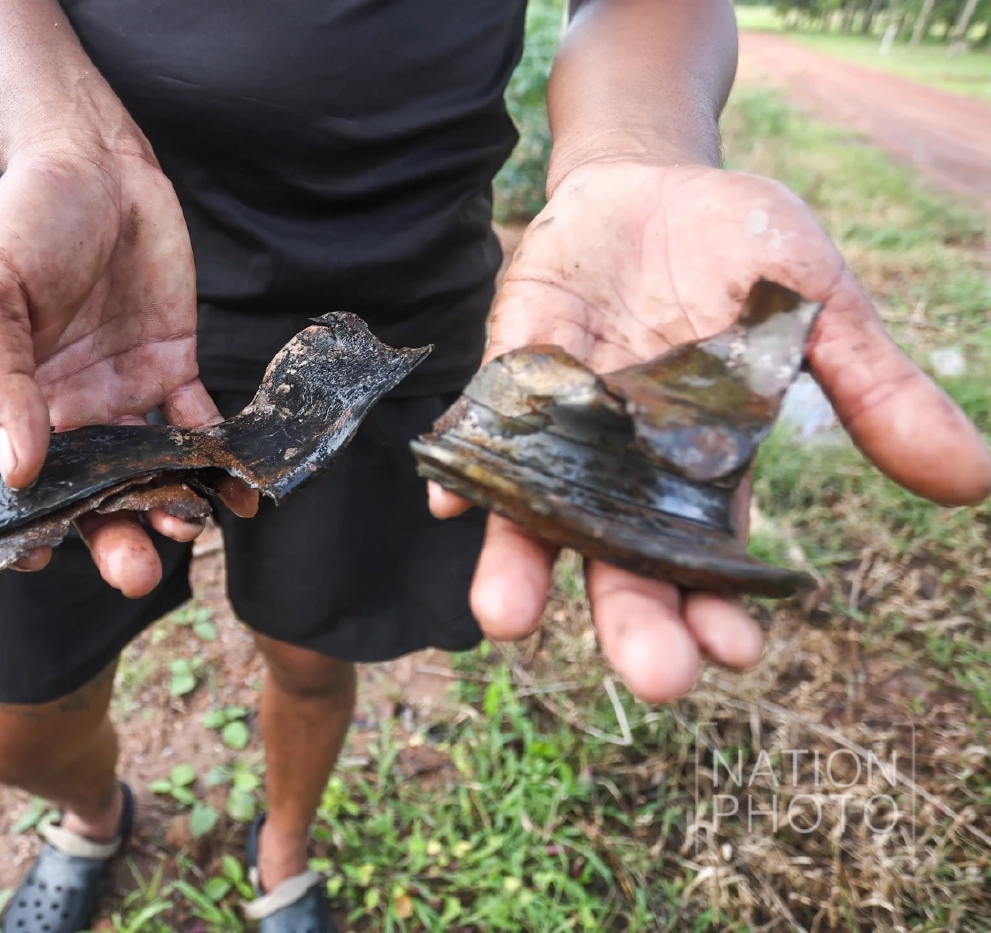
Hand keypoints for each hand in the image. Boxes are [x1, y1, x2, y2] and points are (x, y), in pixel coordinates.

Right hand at [0, 143, 255, 595]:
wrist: (95, 161)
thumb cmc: (26, 221)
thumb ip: (1, 380)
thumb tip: (16, 470)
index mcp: (10, 402)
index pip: (7, 487)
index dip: (19, 531)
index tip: (35, 563)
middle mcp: (66, 413)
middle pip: (86, 497)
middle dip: (111, 540)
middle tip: (136, 574)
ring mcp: (122, 396)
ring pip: (145, 474)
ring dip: (168, 508)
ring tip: (190, 529)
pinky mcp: (172, 369)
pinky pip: (197, 428)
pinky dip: (219, 463)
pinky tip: (242, 491)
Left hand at [431, 159, 990, 701]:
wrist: (656, 178)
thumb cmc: (741, 251)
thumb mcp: (819, 308)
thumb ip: (876, 390)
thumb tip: (971, 483)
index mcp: (705, 466)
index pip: (709, 558)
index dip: (719, 606)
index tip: (736, 650)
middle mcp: (625, 464)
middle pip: (622, 557)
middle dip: (631, 616)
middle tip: (651, 676)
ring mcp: (564, 419)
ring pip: (537, 509)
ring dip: (521, 562)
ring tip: (510, 620)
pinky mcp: (515, 363)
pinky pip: (485, 422)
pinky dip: (465, 461)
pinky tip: (450, 499)